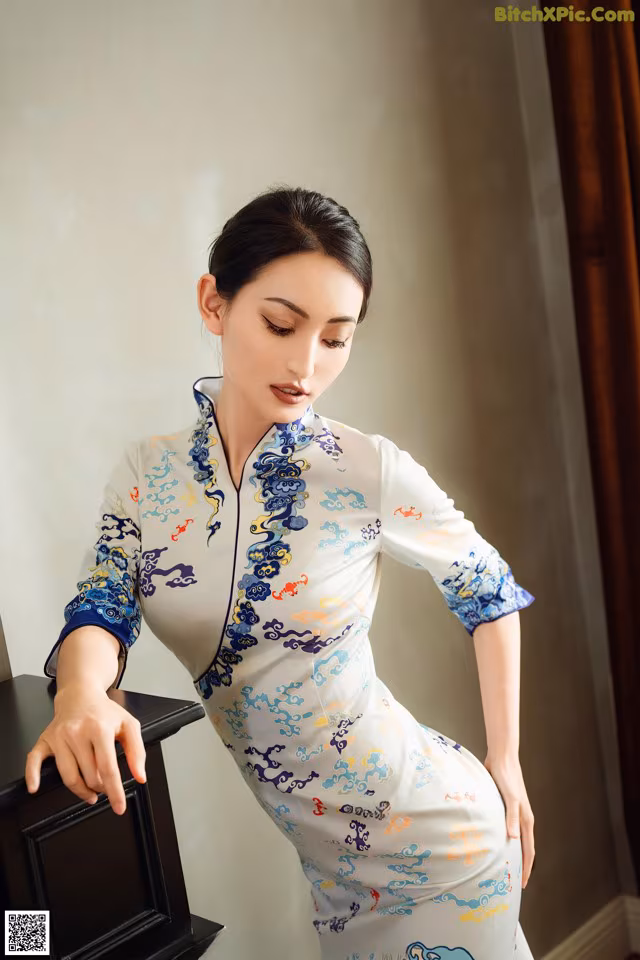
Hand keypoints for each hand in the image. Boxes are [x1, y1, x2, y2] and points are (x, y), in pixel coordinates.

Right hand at [25, 681, 146, 814]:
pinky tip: (36, 787)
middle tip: (106, 787)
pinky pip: (34, 760)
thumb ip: (137, 751)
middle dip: (101, 788)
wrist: (80, 695)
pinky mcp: (45, 740)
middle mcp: (77, 732)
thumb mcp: (129, 725)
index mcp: (99, 728)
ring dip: (81, 791)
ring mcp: (59, 737)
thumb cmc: (104, 712)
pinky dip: (33, 776)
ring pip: (68, 776)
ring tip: (91, 792)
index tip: (119, 806)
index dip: (114, 791)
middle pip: (89, 775)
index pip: (108, 768)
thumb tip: (140, 776)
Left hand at [483, 753, 534, 888]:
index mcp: (526, 820)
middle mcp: (522, 818)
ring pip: (515, 839)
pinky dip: (503, 839)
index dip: (526, 868)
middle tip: (512, 882)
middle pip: (524, 847)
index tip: (522, 885)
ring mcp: (514, 813)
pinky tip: (493, 843)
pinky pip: (506, 828)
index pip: (528, 850)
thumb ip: (511, 816)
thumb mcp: (510, 797)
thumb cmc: (506, 776)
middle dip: (521, 865)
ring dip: (511, 852)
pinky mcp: (505, 806)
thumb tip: (513, 838)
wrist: (501, 758)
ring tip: (502, 867)